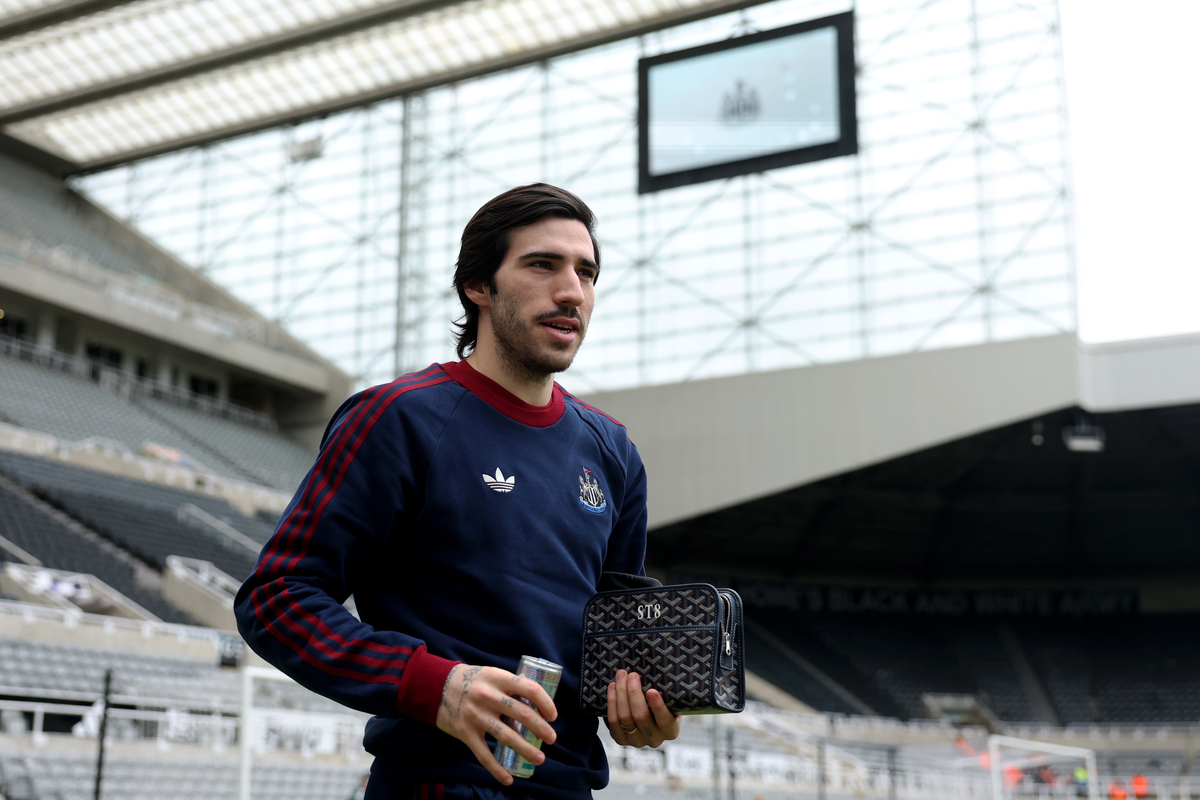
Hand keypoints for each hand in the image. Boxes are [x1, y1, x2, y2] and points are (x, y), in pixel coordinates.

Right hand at [436, 664, 557, 784]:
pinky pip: (484, 754)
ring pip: (506, 736)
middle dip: (541, 729)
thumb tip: (537, 703)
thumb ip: (510, 686)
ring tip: (539, 758)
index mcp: (498, 678)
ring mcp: (476, 715)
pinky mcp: (465, 732)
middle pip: (522, 714)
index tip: (553, 716)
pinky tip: (508, 779)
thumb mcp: (492, 674)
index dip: (545, 703)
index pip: (529, 689)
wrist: (437, 687)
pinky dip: (497, 769)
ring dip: (526, 749)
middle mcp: (488, 696)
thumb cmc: (473, 681)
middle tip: (552, 739)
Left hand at [606, 669, 680, 747]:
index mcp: (671, 731)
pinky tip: (612, 687)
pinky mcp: (621, 740)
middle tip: (632, 674)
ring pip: (625, 717)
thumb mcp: (671, 700)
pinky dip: (612, 702)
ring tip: (621, 676)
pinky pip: (613, 721)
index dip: (658, 707)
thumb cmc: (664, 702)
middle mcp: (655, 740)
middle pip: (640, 716)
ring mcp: (637, 742)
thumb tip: (659, 670)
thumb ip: (667, 692)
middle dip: (633, 692)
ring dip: (620, 693)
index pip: (665, 721)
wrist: (650, 715)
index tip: (651, 691)